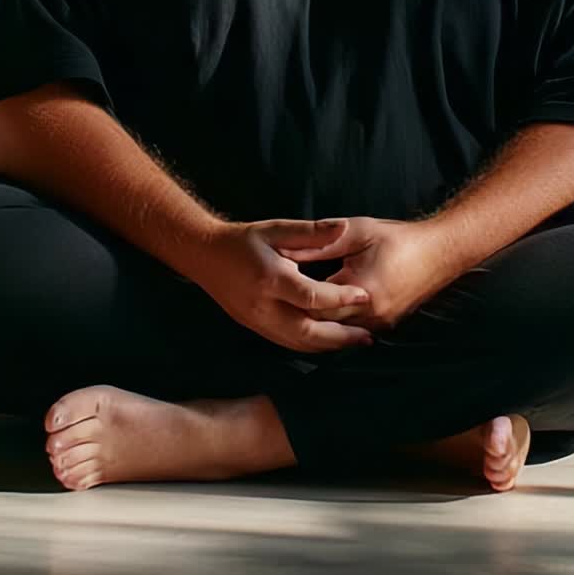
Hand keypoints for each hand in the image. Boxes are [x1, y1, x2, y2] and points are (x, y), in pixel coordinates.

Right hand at [197, 218, 373, 351]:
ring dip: (329, 346)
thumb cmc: (243, 239)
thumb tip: (343, 228)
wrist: (205, 256)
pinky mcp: (255, 328)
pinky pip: (287, 343)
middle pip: (307, 331)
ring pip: (298, 343)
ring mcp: (257, 321)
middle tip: (368, 337)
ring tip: (355, 343)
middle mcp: (263, 306)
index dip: (340, 298)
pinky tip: (329, 343)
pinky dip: (311, 346)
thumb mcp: (276, 229)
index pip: (311, 296)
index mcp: (270, 278)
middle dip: (340, 337)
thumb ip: (311, 231)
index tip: (364, 296)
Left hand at [280, 217, 440, 329]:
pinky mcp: (387, 325)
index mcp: (361, 289)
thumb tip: (288, 251)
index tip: (276, 284)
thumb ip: (323, 243)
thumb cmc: (398, 237)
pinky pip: (354, 330)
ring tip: (295, 308)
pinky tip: (322, 313)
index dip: (294, 295)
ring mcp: (381, 323)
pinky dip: (337, 323)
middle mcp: (371, 314)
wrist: (440, 251)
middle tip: (279, 301)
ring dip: (319, 321)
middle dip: (302, 312)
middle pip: (325, 323)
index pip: (315, 303)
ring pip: (339, 331)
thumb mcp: (358, 232)